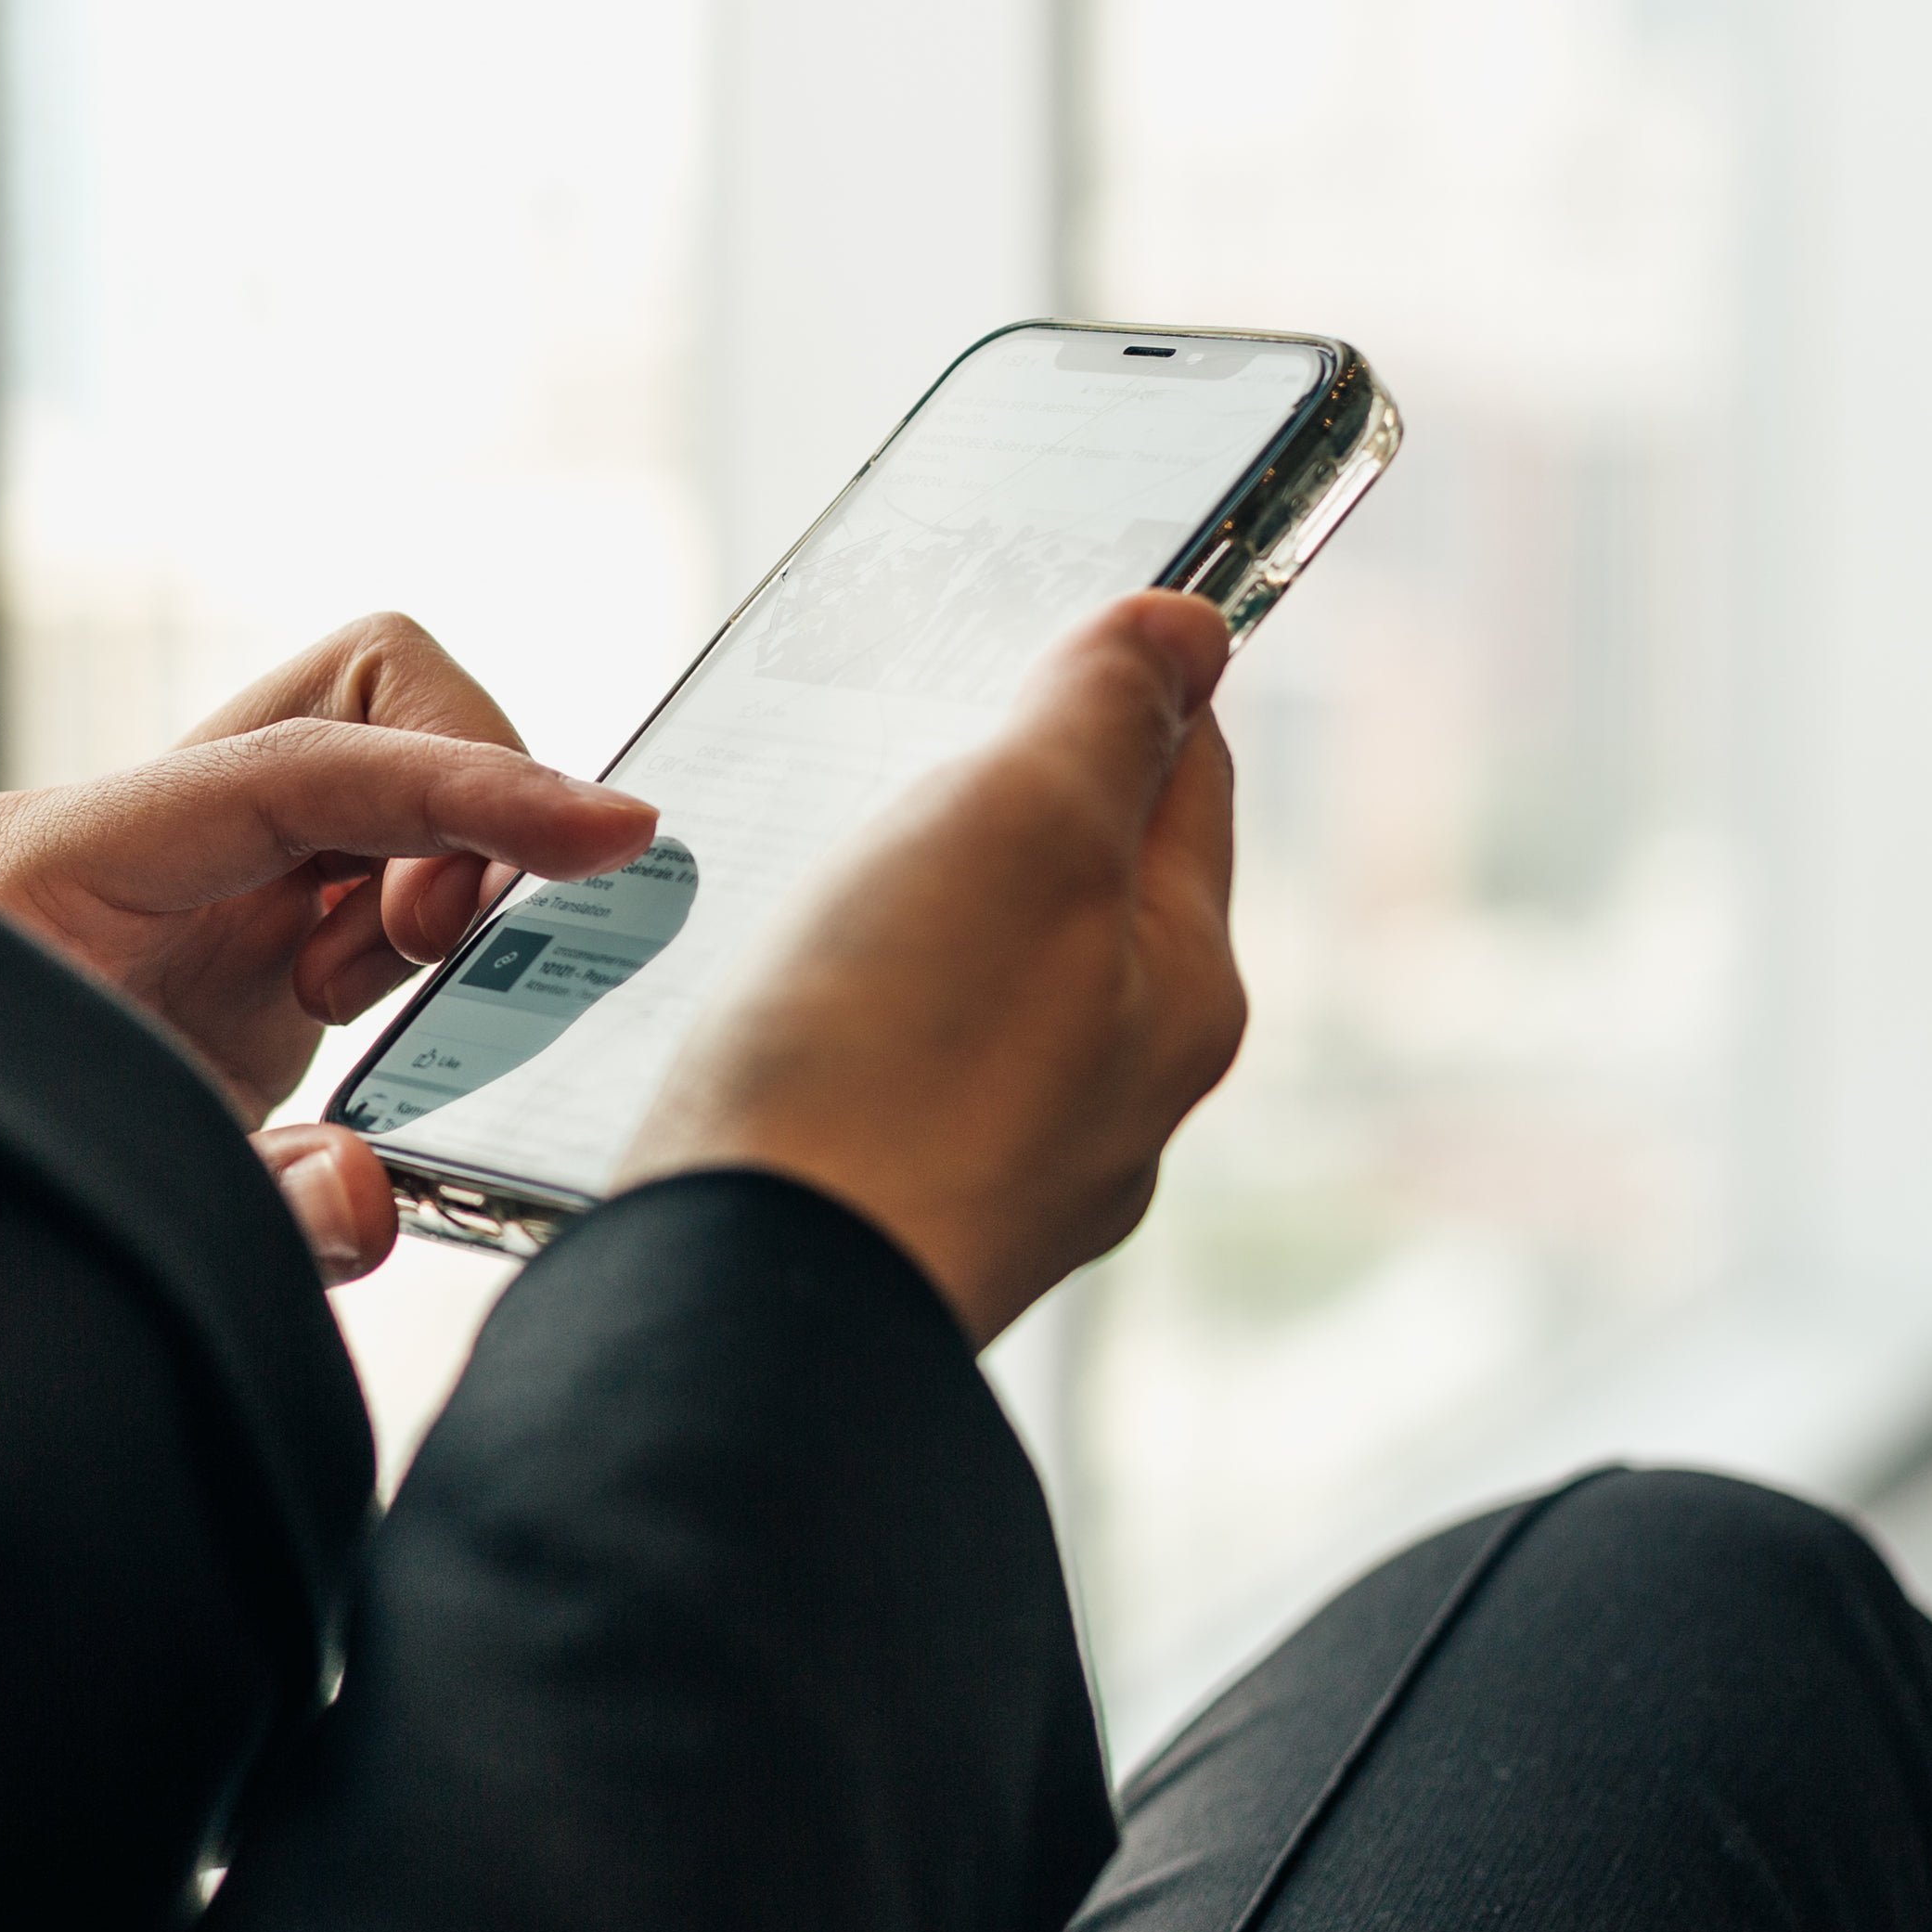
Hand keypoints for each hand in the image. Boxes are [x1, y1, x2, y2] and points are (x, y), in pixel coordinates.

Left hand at [0, 613, 654, 1233]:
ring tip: (366, 1002)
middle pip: (352, 697)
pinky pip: (368, 866)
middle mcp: (126, 840)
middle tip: (418, 957)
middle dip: (452, 799)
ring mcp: (182, 878)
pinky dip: (412, 928)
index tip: (612, 829)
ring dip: (434, 872)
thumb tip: (366, 1195)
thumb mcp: (111, 1215)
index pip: (305, 761)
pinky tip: (360, 1017)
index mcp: (60, 865)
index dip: (470, 784)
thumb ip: (255, 1212)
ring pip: (375, 770)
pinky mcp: (228, 937)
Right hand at [620, 593, 1247, 1348]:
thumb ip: (1102, 714)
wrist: (741, 1311)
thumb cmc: (891, 1059)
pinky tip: (760, 1011)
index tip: (1043, 620)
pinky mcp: (877, 1226)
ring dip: (905, 924)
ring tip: (808, 871)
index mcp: (1184, 995)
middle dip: (1000, 811)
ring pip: (970, 999)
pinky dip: (835, 1024)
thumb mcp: (1021, 822)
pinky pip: (875, 1082)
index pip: (1185, 783)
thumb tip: (1190, 626)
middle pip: (1079, 900)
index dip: (1123, 684)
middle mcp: (1113, 1102)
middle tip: (895, 737)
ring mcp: (992, 1177)